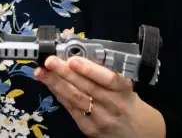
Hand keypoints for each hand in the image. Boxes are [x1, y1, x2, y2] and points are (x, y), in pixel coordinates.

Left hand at [34, 56, 164, 137]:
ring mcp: (101, 119)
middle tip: (49, 61)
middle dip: (64, 73)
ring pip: (76, 99)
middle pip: (86, 88)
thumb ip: (103, 69)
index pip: (108, 79)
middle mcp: (113, 105)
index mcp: (124, 90)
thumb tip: (76, 51)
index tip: (73, 60)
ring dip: (56, 84)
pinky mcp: (90, 130)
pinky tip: (50, 85)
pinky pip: (72, 110)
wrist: (140, 133)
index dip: (89, 69)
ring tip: (41, 72)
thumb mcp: (123, 83)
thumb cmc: (127, 100)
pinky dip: (60, 96)